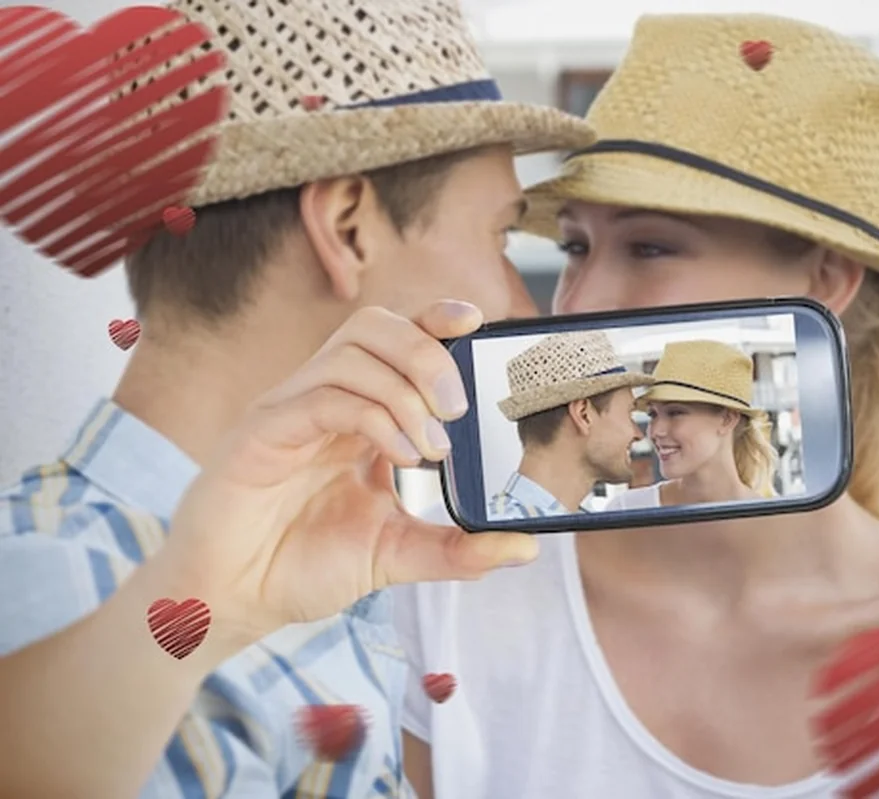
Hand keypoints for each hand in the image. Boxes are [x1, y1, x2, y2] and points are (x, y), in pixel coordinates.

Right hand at [159, 302, 537, 644]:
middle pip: (375, 328)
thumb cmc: (301, 566)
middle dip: (428, 352)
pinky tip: (401, 457)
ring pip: (350, 353)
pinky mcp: (262, 432)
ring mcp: (290, 411)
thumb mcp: (396, 555)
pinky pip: (323, 397)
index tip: (477, 322)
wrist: (231, 601)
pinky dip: (373, 417)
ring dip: (405, 390)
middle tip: (458, 408)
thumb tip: (524, 547)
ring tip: (432, 448)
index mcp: (357, 414)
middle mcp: (324, 399)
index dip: (435, 320)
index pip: (397, 340)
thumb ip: (458, 548)